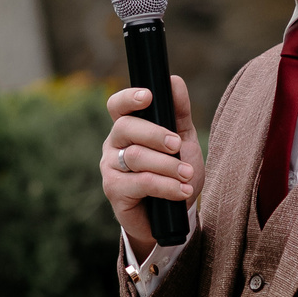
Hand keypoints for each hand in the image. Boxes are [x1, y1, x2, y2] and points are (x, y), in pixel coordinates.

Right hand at [101, 76, 203, 258]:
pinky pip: (140, 183)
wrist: (172, 215)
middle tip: (177, 145)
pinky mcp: (114, 192)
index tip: (148, 96)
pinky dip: (166, 186)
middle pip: (126, 128)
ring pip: (135, 157)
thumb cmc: (173, 172)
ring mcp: (110, 169)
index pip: (117, 106)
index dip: (129, 98)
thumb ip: (178, 112)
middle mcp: (112, 145)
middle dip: (155, 134)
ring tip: (187, 174)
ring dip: (167, 165)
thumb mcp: (182, 139)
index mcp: (127, 128)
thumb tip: (174, 81)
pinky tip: (182, 191)